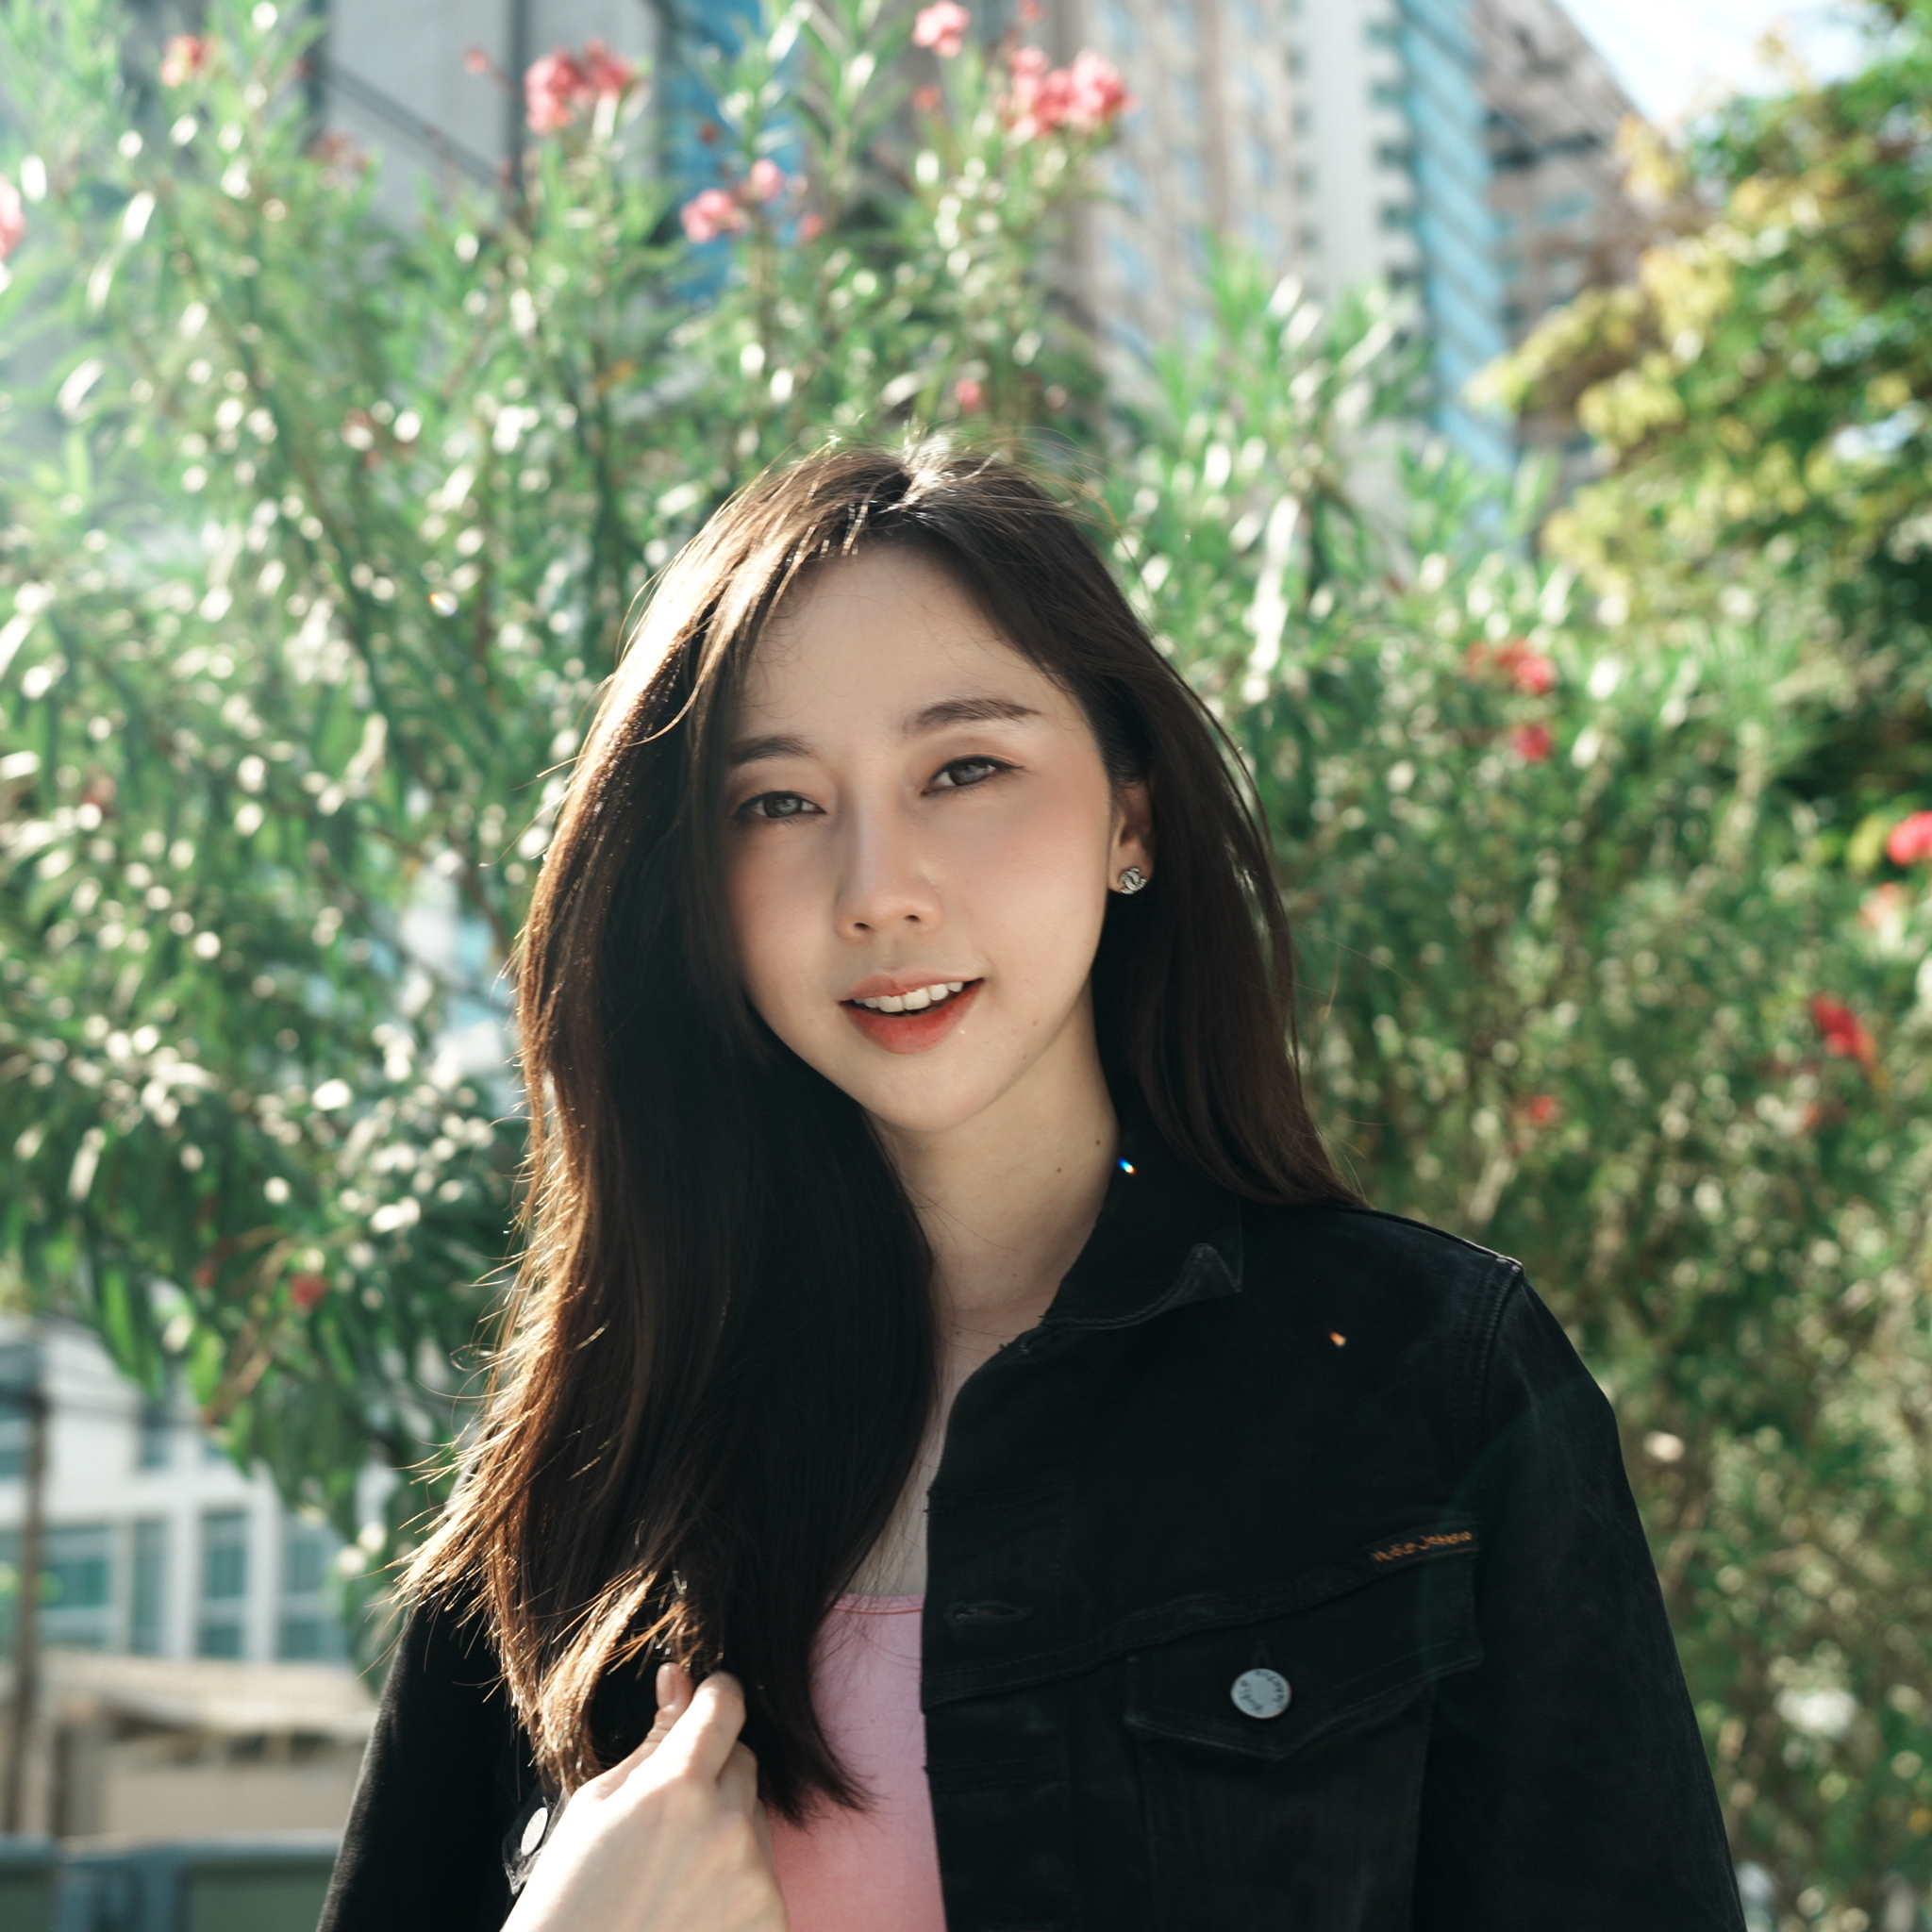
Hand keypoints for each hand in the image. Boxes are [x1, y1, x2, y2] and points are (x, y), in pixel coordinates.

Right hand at [504, 1666, 787, 1931]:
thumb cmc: (570, 1898)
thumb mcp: (597, 1805)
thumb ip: (654, 1740)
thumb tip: (680, 1677)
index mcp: (676, 1786)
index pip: (726, 1705)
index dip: (714, 1696)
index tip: (706, 1701)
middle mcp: (725, 1826)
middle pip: (743, 1761)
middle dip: (713, 1770)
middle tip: (667, 1812)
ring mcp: (752, 1878)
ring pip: (753, 1817)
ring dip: (724, 1826)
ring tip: (672, 1868)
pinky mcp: (769, 1921)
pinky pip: (764, 1873)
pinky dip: (736, 1879)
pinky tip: (692, 1902)